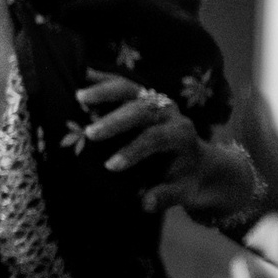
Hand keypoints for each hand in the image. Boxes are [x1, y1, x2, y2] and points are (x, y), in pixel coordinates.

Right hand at [79, 71, 261, 217]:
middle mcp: (169, 113)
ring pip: (131, 89)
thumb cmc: (186, 179)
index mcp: (181, 135)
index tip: (111, 166)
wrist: (198, 163)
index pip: (156, 138)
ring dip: (105, 91)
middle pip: (142, 109)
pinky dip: (103, 78)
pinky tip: (82, 74)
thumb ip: (166, 196)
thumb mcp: (183, 192)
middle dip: (115, 121)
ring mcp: (155, 101)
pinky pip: (122, 84)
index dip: (133, 150)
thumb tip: (145, 203)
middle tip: (90, 134)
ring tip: (79, 98)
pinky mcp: (143, 96)